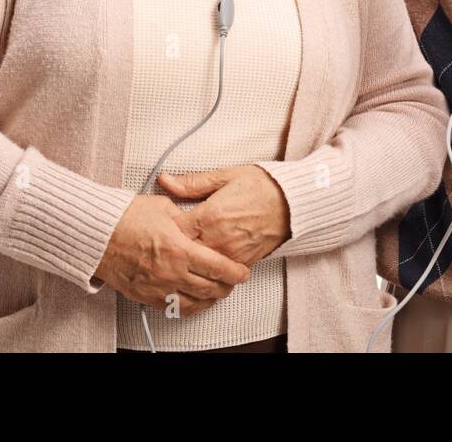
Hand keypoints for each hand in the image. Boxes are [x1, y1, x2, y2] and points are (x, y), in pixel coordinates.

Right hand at [94, 194, 249, 316]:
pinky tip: (194, 300)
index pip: (218, 267)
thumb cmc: (124, 218)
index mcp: (179, 248)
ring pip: (194, 303)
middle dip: (226, 286)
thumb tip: (196, 221)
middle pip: (210, 288)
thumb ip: (185, 218)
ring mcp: (157, 287)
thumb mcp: (163, 208)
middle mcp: (171, 272)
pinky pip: (173, 308)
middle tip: (233, 282)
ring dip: (210, 299)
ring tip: (217, 292)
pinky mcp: (145, 295)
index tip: (242, 272)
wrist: (95, 234)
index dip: (235, 272)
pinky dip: (188, 306)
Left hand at [157, 165, 290, 266]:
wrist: (293, 203)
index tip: (158, 226)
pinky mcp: (241, 264)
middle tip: (163, 245)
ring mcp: (230, 255)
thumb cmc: (260, 186)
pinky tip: (200, 265)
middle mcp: (217, 239)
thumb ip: (192, 182)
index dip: (162, 229)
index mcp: (209, 215)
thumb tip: (164, 180)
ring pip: (199, 267)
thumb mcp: (225, 176)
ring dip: (188, 262)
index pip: (173, 230)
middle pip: (183, 253)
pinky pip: (218, 274)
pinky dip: (207, 271)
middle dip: (172, 249)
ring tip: (179, 256)